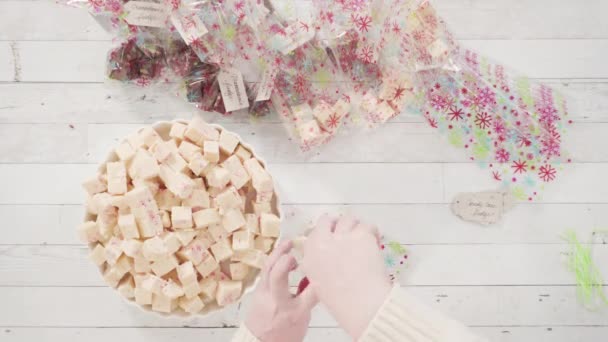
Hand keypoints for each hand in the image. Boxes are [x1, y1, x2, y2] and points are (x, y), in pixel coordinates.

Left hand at [245, 241, 317, 341]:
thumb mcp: (303, 319)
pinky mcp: (257, 291)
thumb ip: (308, 298)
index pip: (311, 293)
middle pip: (278, 277)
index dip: (320, 280)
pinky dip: (273, 260)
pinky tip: (280, 253)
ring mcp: (264, 295)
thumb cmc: (283, 334)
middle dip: (286, 259)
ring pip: (268, 269)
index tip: (325, 270)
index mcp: (293, 312)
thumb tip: (316, 279)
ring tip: (288, 243)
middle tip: (295, 248)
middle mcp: (277, 302)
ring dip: (277, 253)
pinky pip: (265, 271)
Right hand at [301, 215, 391, 339]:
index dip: (325, 234)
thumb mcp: (319, 282)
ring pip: (347, 219)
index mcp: (310, 255)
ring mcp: (342, 236)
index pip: (314, 233)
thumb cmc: (341, 300)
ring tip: (363, 239)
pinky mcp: (361, 235)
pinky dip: (372, 232)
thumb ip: (320, 264)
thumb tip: (328, 256)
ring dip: (355, 227)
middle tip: (348, 234)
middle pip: (327, 220)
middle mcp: (323, 241)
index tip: (333, 238)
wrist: (360, 303)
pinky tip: (375, 242)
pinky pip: (368, 226)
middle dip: (337, 225)